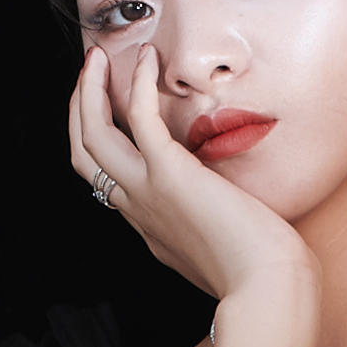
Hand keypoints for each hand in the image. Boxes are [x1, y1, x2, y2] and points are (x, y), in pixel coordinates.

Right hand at [68, 38, 315, 332]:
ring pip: (93, 136)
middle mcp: (138, 208)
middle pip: (85, 153)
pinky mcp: (170, 174)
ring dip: (89, 90)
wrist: (266, 288)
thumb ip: (207, 223)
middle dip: (79, 107)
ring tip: (96, 57)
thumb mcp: (219, 247)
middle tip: (89, 70)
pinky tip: (149, 59)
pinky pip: (141, 118)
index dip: (96, 137)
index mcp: (148, 225)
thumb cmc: (258, 273)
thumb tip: (220, 205)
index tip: (104, 107)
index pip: (104, 178)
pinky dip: (140, 83)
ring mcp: (148, 192)